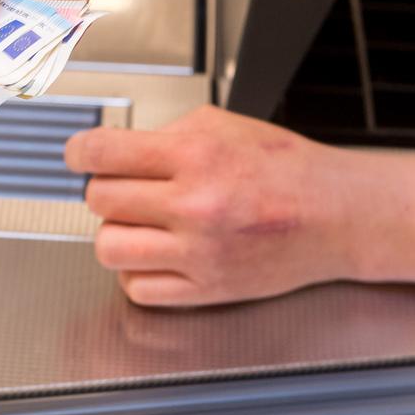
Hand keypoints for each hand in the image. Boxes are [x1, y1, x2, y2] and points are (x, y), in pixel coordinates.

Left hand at [65, 106, 358, 306]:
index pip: (102, 154)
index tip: (78, 154)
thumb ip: (164, 135)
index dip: (79, 152)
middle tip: (124, 187)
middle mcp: (194, 205)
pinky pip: (138, 288)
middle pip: (100, 200)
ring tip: (137, 222)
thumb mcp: (221, 125)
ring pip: (109, 248)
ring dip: (115, 232)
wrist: (336, 214)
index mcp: (194, 155)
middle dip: (107, 189)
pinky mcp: (207, 289)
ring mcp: (199, 252)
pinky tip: (154, 253)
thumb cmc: (284, 167)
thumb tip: (114, 149)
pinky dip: (137, 271)